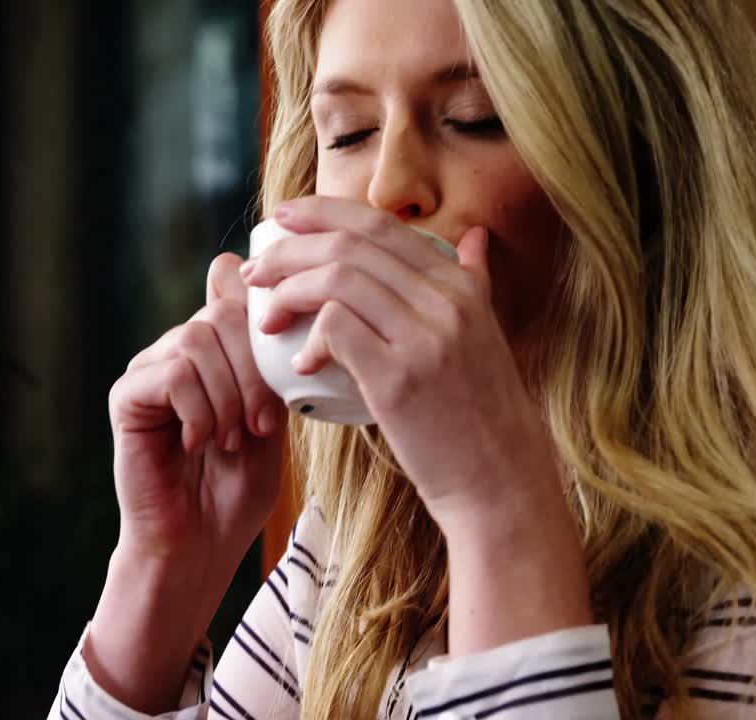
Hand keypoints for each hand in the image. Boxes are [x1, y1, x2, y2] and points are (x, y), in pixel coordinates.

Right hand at [108, 252, 286, 567]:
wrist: (199, 546)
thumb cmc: (236, 491)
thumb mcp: (270, 416)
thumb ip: (264, 361)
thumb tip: (249, 282)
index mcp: (215, 351)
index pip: (232, 290)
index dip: (261, 315)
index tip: (284, 368)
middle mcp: (178, 352)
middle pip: (221, 314)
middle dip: (253, 372)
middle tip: (261, 427)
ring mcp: (149, 370)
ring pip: (196, 341)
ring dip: (227, 396)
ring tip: (231, 441)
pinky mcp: (127, 396)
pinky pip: (172, 374)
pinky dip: (199, 411)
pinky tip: (198, 444)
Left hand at [241, 195, 560, 522]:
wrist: (500, 479)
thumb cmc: (480, 411)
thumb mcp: (486, 334)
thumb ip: (475, 282)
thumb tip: (472, 237)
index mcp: (459, 285)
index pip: (378, 224)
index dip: (322, 213)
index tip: (282, 219)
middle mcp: (445, 301)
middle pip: (348, 246)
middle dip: (288, 251)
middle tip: (254, 272)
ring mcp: (424, 338)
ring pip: (337, 281)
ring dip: (287, 293)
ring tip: (266, 319)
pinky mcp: (399, 379)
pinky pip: (336, 331)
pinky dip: (308, 340)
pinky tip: (300, 364)